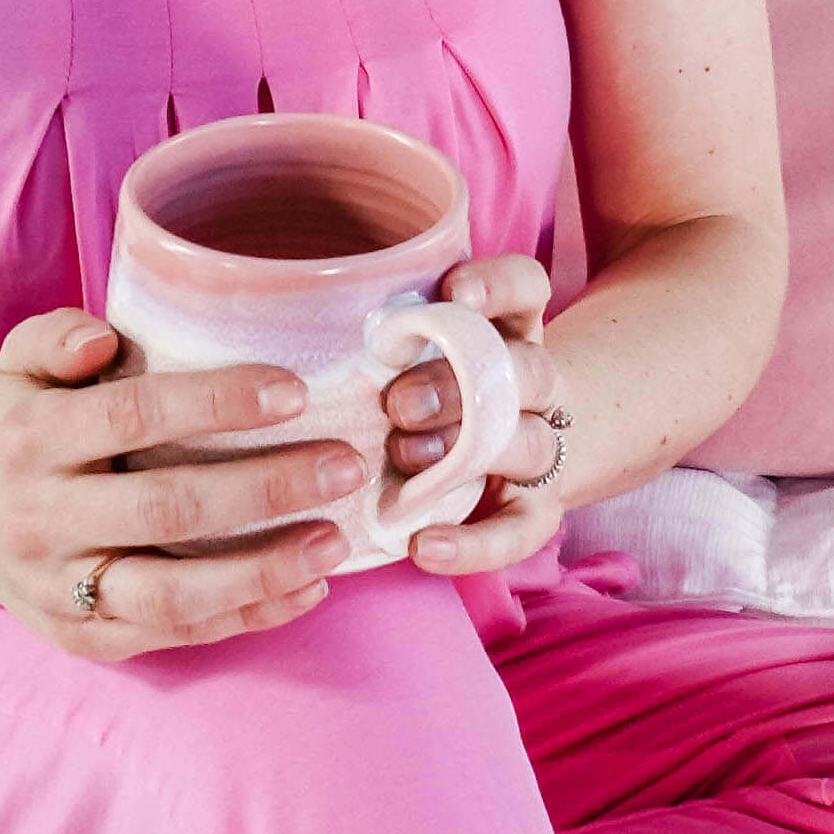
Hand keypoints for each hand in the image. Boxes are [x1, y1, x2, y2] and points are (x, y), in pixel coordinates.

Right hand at [0, 308, 364, 664]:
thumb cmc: (26, 426)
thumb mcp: (22, 365)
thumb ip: (57, 335)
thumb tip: (103, 341)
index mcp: (29, 439)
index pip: (132, 416)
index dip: (216, 403)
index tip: (296, 391)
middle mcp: (39, 519)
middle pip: (164, 509)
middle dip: (263, 488)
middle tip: (344, 466)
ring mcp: (61, 589)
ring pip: (170, 595)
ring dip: (262, 571)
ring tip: (334, 541)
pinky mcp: (86, 640)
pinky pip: (175, 636)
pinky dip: (247, 616)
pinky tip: (308, 587)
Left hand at [379, 254, 566, 578]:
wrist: (491, 460)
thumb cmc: (422, 390)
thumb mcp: (408, 353)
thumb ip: (379, 336)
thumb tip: (294, 315)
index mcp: (508, 329)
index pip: (527, 288)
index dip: (497, 287)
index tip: (453, 293)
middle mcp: (533, 384)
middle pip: (529, 371)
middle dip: (462, 384)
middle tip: (398, 403)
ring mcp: (539, 447)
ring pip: (531, 443)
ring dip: (466, 453)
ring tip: (402, 461)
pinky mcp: (534, 512)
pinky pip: (519, 531)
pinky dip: (474, 544)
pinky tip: (423, 546)